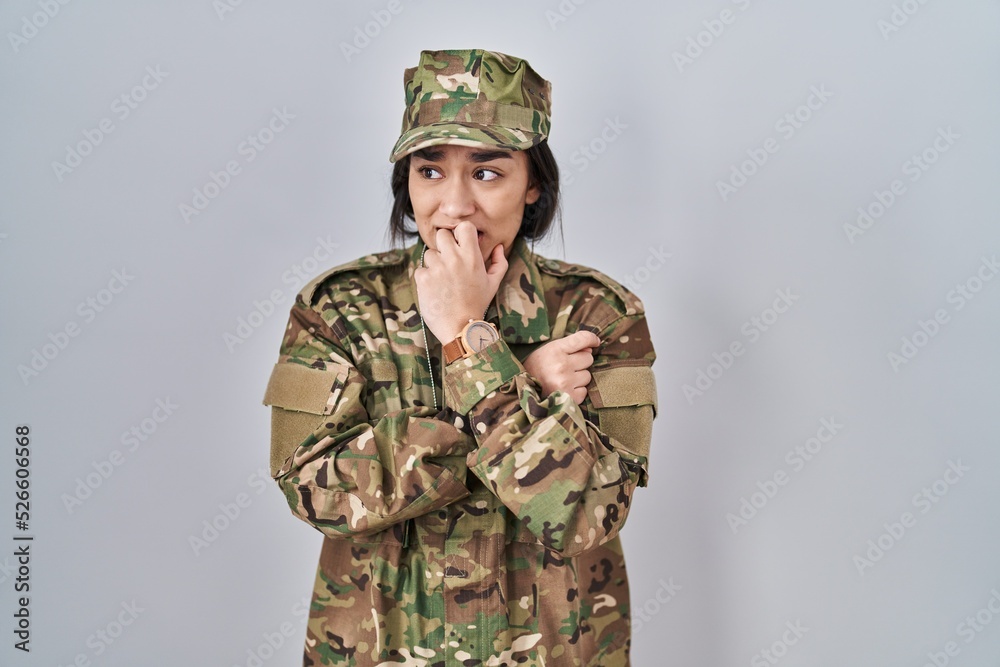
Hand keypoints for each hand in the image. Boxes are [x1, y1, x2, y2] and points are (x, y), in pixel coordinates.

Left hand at [414, 221, 506, 342]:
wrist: (460, 328)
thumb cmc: (477, 305)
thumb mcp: (493, 283)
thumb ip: (499, 262)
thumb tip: (499, 247)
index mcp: (472, 257)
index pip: (463, 227)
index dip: (461, 234)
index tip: (461, 244)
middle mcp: (454, 259)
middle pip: (442, 235)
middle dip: (444, 246)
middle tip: (449, 261)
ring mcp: (437, 268)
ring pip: (430, 253)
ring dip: (434, 264)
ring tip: (443, 280)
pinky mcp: (424, 279)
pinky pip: (421, 270)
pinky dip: (426, 278)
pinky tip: (435, 290)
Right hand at [523, 330, 601, 403]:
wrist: (522, 391)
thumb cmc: (537, 367)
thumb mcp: (549, 350)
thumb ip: (570, 346)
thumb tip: (591, 348)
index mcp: (555, 349)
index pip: (582, 339)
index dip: (592, 339)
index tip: (595, 342)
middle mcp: (561, 365)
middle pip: (588, 358)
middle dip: (580, 362)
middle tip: (565, 367)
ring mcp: (566, 382)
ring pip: (587, 375)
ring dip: (579, 377)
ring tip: (563, 379)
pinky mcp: (569, 397)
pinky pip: (584, 390)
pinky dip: (576, 391)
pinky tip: (564, 389)